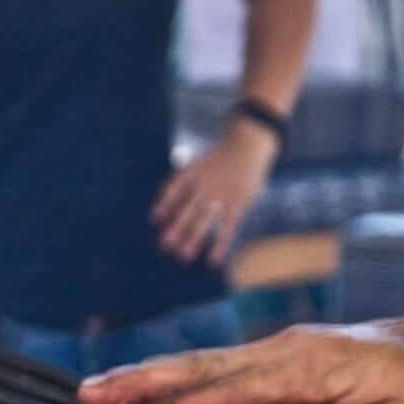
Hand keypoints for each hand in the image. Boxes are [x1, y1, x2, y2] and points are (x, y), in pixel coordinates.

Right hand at [77, 319, 403, 403]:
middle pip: (201, 367)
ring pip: (203, 365)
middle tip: (87, 395)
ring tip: (98, 393)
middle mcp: (285, 352)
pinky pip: (218, 371)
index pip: (234, 394)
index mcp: (310, 369)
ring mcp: (279, 353)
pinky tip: (152, 394)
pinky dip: (178, 381)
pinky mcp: (279, 362)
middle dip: (141, 381)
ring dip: (149, 378)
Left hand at [152, 123, 277, 265]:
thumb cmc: (220, 157)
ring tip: (183, 256)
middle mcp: (204, 186)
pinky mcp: (238, 203)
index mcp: (192, 173)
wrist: (248, 144)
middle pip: (187, 210)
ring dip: (193, 239)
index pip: (174, 190)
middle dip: (175, 228)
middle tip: (165, 246)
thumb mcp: (197, 163)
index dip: (164, 204)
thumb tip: (162, 205)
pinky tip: (213, 259)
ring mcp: (221, 196)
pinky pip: (228, 227)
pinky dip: (220, 244)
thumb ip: (181, 183)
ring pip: (204, 220)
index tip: (155, 219)